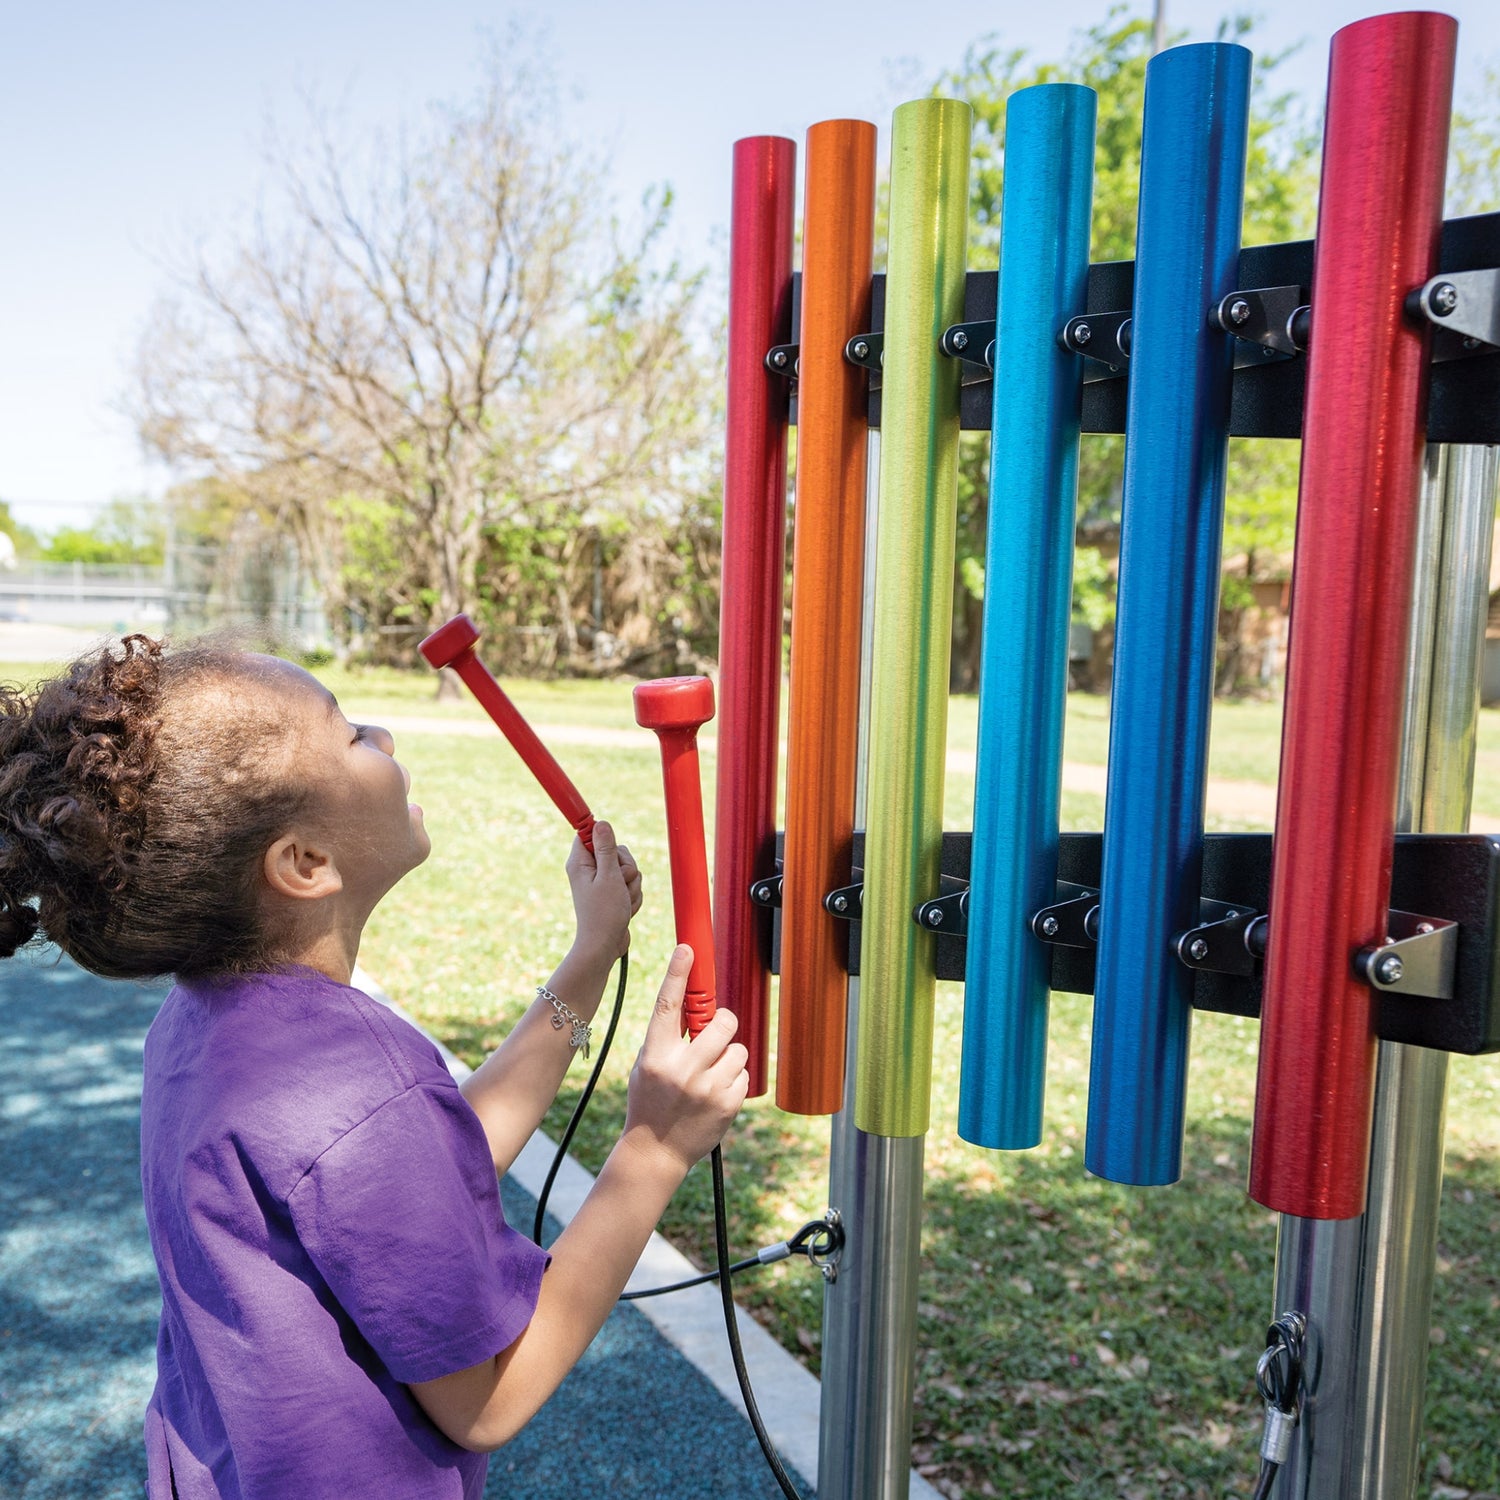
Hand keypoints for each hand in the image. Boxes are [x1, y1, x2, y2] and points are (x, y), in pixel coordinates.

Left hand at [565, 821, 641, 964]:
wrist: (605, 946)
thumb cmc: (603, 914)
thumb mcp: (608, 877)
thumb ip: (606, 849)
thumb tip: (601, 822)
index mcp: (580, 862)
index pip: (590, 833)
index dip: (603, 834)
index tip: (607, 834)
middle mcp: (589, 869)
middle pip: (617, 850)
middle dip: (627, 866)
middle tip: (620, 883)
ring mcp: (602, 881)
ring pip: (629, 868)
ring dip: (632, 885)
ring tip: (622, 900)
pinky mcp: (613, 892)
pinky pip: (631, 884)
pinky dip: (633, 895)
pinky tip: (625, 908)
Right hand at [622, 945, 748, 1173]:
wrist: (655, 1152)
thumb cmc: (649, 1102)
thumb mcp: (646, 1065)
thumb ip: (667, 1037)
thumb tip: (695, 1003)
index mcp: (655, 1056)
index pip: (668, 1005)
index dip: (678, 973)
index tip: (687, 948)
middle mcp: (681, 1070)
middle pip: (721, 1022)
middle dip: (722, 1023)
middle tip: (715, 1032)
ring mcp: (707, 1089)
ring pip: (738, 1048)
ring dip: (729, 1055)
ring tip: (711, 1073)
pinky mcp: (728, 1104)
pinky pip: (744, 1074)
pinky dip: (734, 1078)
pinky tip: (715, 1093)